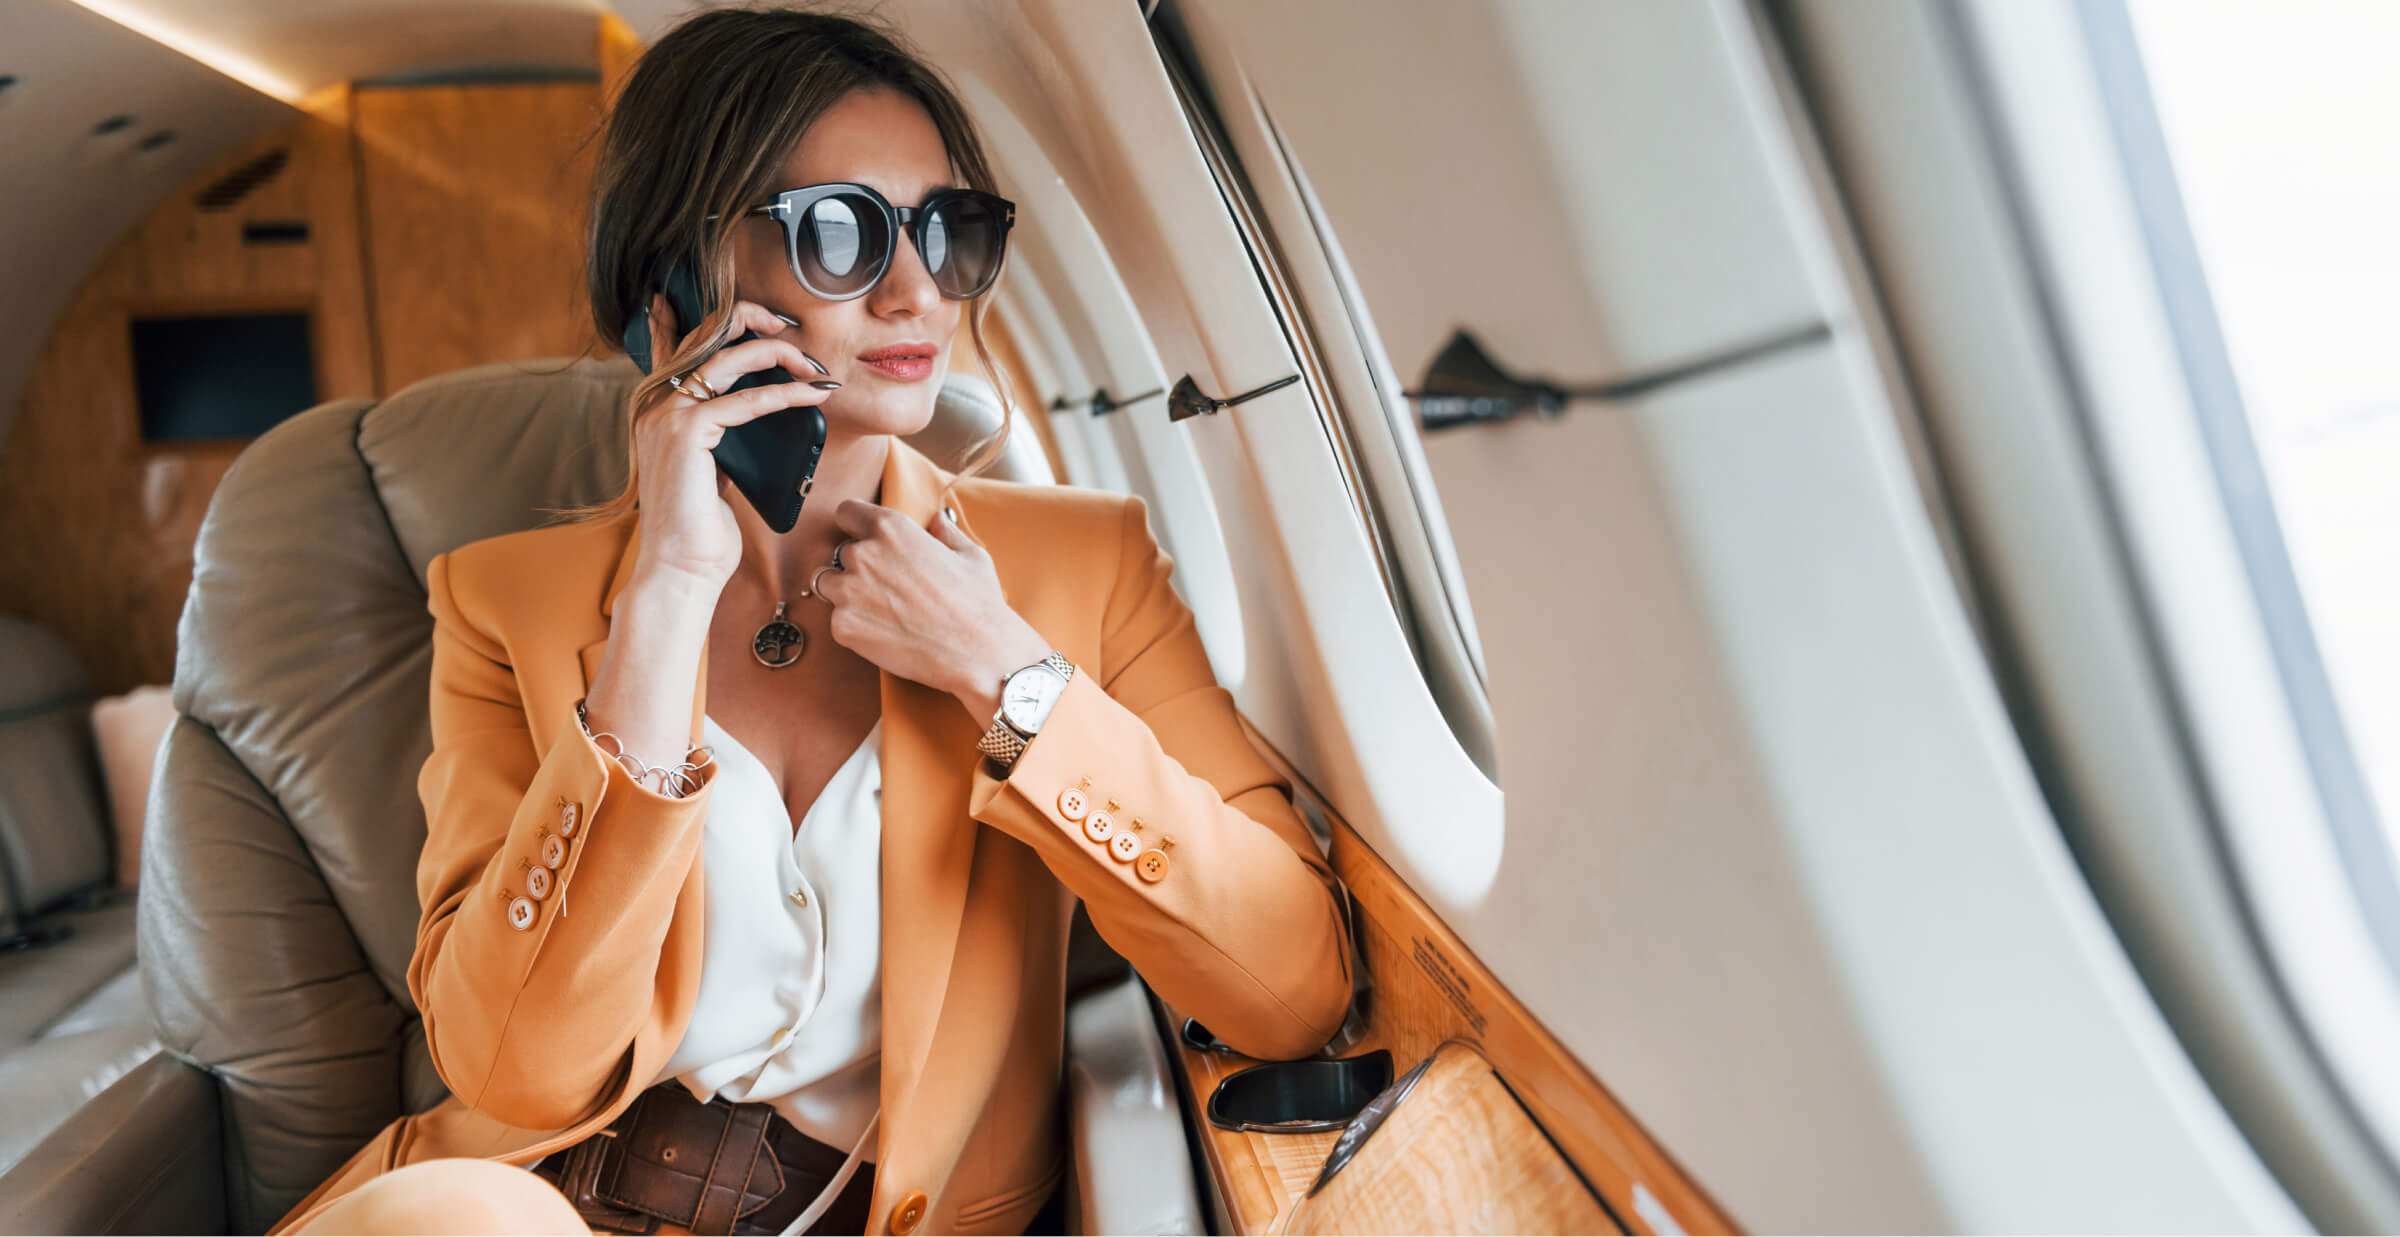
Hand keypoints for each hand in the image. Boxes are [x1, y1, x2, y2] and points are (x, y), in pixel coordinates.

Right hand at [629, 296, 834, 594]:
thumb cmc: (699, 525)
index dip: (715, 312)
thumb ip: (717, 430)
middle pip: (708, 331)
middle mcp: (653, 399)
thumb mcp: (708, 465)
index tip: (762, 312)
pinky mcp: (686, 431)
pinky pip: (746, 400)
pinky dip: (785, 395)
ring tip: (814, 367)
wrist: (680, 568)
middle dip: (758, 322)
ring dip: (781, 354)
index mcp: (653, 403)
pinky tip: (812, 395)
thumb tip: (751, 406)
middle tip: (797, 335)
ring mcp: (665, 412)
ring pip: (730, 355)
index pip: (675, 338)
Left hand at [816, 499, 1051, 719]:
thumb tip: (938, 520)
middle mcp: (863, 554)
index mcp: (891, 528)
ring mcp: (848, 591)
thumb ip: (946, 532)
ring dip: (847, 594)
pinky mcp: (843, 626)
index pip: (847, 512)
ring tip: (881, 611)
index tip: (862, 537)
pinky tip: (884, 632)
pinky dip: (854, 626)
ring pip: (830, 584)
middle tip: (886, 587)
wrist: (977, 653)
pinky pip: (837, 619)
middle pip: (839, 552)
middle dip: (857, 566)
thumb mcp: (971, 555)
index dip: (855, 525)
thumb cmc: (977, 602)